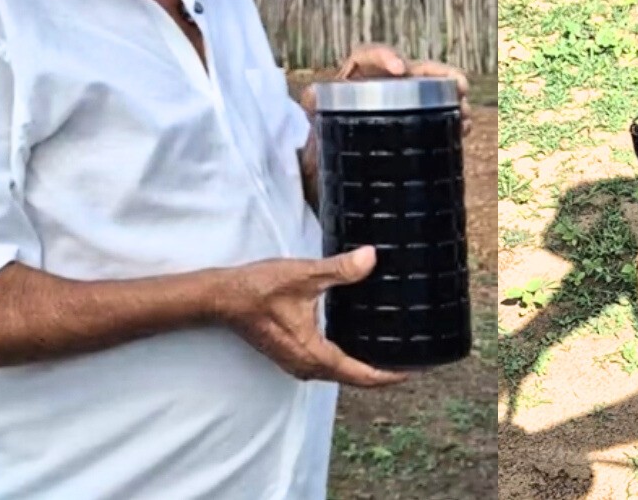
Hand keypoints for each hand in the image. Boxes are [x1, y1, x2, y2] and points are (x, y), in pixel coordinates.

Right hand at [217, 246, 409, 387]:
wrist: (222, 297)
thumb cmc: (257, 289)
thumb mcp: (303, 275)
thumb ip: (339, 269)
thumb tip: (370, 258)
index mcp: (314, 355)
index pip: (362, 376)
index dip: (392, 374)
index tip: (416, 368)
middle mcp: (307, 367)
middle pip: (355, 378)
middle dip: (384, 371)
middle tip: (412, 357)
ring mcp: (297, 363)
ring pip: (340, 373)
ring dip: (365, 366)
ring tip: (391, 350)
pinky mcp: (291, 355)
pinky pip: (328, 364)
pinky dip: (347, 358)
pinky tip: (358, 340)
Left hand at [303, 43, 472, 135]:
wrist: (328, 150)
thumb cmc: (323, 124)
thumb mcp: (317, 111)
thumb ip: (315, 100)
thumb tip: (312, 94)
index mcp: (359, 72)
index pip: (371, 54)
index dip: (386, 55)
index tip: (400, 69)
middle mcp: (386, 80)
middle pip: (418, 69)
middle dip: (442, 74)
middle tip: (460, 86)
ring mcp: (404, 99)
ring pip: (434, 91)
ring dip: (453, 99)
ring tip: (465, 112)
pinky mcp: (413, 117)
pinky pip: (437, 113)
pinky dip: (452, 119)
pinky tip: (463, 128)